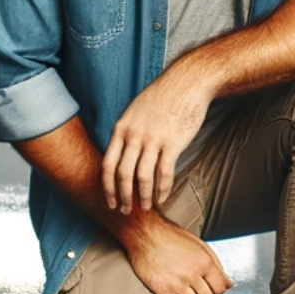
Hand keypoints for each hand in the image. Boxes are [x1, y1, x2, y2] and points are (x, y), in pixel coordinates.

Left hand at [103, 63, 212, 212]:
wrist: (187, 83)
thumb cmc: (163, 97)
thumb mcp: (135, 110)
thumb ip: (127, 131)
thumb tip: (121, 152)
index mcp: (122, 128)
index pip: (107, 164)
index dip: (107, 187)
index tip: (110, 201)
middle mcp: (134, 135)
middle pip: (122, 174)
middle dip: (122, 197)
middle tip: (125, 211)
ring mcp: (153, 139)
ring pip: (142, 177)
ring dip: (143, 196)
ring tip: (146, 207)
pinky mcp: (172, 143)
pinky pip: (164, 173)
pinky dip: (162, 189)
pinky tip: (162, 198)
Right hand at [124, 215, 232, 293]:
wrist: (145, 234)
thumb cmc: (171, 236)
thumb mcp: (199, 245)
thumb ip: (216, 265)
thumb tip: (229, 284)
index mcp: (204, 261)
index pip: (220, 288)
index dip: (217, 291)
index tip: (211, 289)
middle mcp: (193, 273)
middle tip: (197, 291)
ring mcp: (177, 283)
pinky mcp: (162, 290)